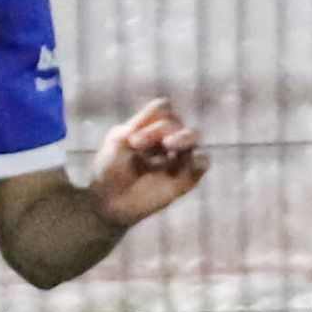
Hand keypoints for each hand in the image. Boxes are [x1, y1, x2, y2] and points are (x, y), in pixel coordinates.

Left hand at [88, 99, 208, 228]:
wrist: (109, 202)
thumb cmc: (109, 169)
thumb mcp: (117, 141)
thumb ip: (138, 126)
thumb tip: (163, 119)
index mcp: (152, 126)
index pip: (164, 109)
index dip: (150, 119)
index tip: (132, 140)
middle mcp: (168, 138)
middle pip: (177, 122)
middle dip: (159, 130)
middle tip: (136, 144)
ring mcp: (179, 157)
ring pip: (193, 136)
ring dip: (182, 137)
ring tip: (169, 144)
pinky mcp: (187, 177)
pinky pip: (202, 162)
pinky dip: (198, 160)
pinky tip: (184, 164)